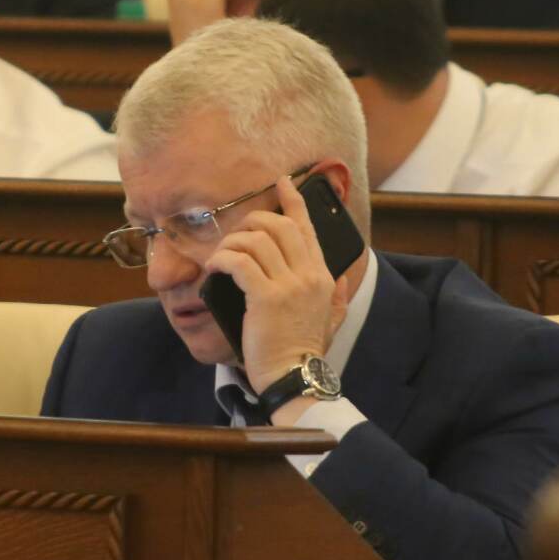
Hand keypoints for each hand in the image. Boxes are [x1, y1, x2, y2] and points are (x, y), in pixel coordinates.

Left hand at [204, 173, 350, 393]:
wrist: (295, 376)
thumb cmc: (306, 351)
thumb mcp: (332, 321)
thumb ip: (339, 297)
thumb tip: (345, 280)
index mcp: (324, 276)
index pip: (307, 228)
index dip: (293, 201)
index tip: (282, 183)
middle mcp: (309, 274)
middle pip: (279, 226)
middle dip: (253, 220)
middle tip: (236, 232)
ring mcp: (288, 284)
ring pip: (256, 240)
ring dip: (232, 243)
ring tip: (220, 257)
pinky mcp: (265, 297)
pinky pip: (239, 262)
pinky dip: (222, 260)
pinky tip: (213, 268)